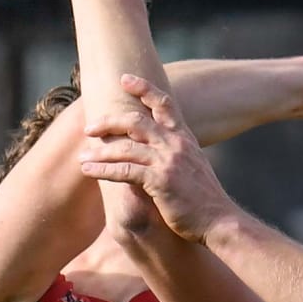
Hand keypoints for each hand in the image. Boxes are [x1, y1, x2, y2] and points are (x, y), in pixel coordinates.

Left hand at [80, 77, 230, 242]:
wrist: (220, 222)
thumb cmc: (205, 200)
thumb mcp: (194, 166)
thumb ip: (177, 152)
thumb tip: (160, 148)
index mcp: (184, 138)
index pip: (163, 103)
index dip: (143, 88)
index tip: (124, 79)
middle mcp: (175, 144)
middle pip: (135, 121)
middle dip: (108, 122)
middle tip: (89, 129)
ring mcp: (167, 162)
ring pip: (125, 147)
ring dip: (100, 151)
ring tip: (82, 157)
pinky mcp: (160, 181)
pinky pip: (124, 171)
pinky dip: (102, 170)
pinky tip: (88, 171)